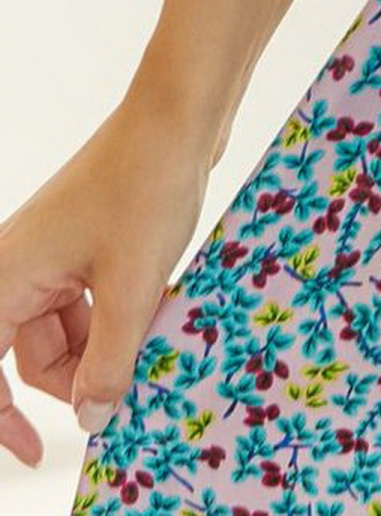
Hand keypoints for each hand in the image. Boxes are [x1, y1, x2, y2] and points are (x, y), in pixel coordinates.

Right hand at [0, 95, 212, 463]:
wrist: (179, 112)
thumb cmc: (146, 184)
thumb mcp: (131, 287)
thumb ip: (108, 362)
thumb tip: (91, 417)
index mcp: (7, 276)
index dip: (1, 419)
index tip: (35, 452)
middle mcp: (19, 264)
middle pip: (32, 354)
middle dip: (79, 374)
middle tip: (129, 379)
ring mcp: (52, 251)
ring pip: (66, 330)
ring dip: (106, 342)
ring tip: (152, 329)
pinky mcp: (85, 241)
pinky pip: (88, 300)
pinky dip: (117, 314)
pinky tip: (155, 309)